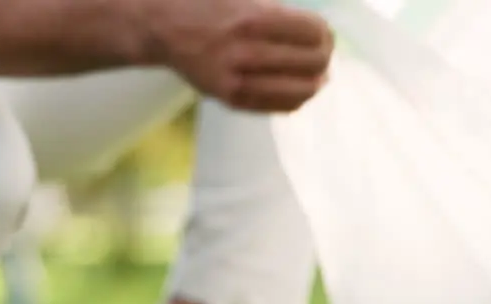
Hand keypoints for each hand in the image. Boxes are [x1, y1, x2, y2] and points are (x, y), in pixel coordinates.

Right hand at [143, 0, 333, 112]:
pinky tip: (298, 90)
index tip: (324, 36)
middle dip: (324, 58)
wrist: (164, 28)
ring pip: (301, 90)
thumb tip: (321, 38)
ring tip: (315, 76)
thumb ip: (281, 14)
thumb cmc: (208, 5)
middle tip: (322, 56)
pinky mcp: (231, 99)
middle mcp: (247, 50)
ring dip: (314, 82)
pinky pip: (279, 106)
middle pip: (312, 62)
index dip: (326, 35)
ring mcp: (238, 79)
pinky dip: (296, 99)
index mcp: (254, 17)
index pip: (314, 32)